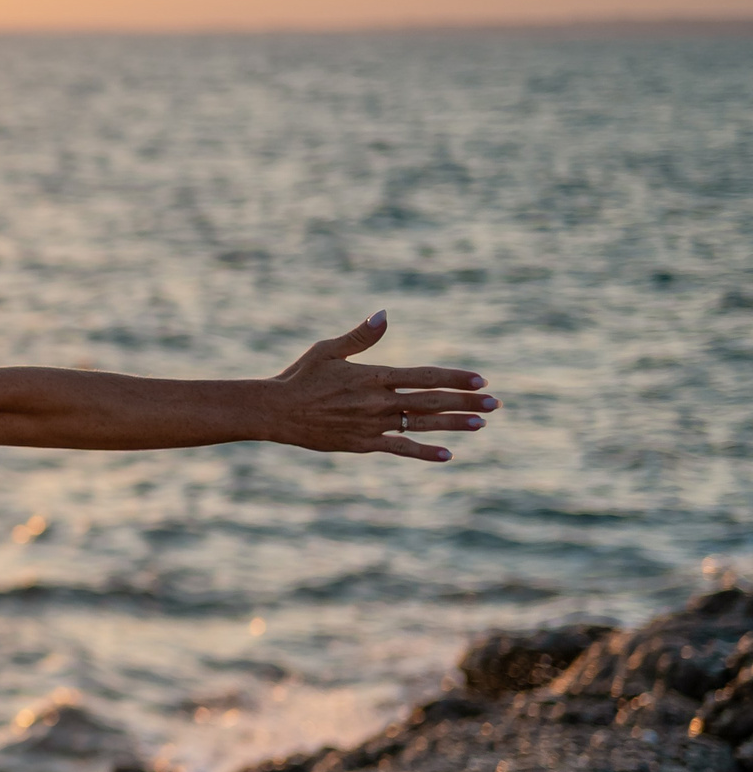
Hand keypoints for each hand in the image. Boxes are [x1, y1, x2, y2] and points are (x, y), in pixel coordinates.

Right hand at [268, 311, 495, 461]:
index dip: (454, 378)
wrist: (275, 411)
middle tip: (495, 403)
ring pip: (421, 425)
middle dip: (466, 402)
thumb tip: (384, 315)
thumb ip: (360, 336)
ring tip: (481, 424)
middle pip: (431, 401)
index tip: (480, 380)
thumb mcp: (327, 350)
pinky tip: (448, 455)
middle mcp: (377, 402)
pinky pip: (399, 449)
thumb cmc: (300, 376)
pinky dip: (424, 452)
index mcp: (373, 376)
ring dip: (454, 425)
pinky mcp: (362, 444)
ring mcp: (372, 425)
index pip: (424, 377)